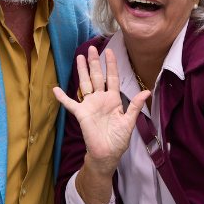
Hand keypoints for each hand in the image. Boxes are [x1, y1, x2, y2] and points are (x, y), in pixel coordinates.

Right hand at [52, 45, 149, 168]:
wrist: (107, 155)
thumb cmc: (119, 140)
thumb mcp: (129, 122)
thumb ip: (135, 106)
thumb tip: (147, 91)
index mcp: (113, 100)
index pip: (112, 77)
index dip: (111, 65)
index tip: (110, 51)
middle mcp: (101, 99)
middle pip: (97, 76)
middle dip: (94, 62)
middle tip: (91, 48)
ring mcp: (90, 105)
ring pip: (85, 84)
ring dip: (82, 71)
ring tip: (79, 57)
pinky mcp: (81, 114)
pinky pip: (70, 104)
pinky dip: (62, 97)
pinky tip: (56, 89)